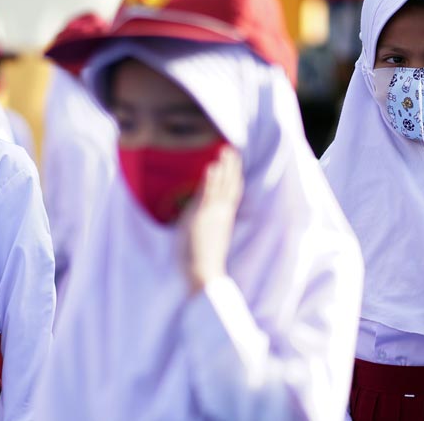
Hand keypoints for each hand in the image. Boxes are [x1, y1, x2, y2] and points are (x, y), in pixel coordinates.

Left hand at [178, 146, 243, 294]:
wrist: (204, 273)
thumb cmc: (199, 261)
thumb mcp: (201, 236)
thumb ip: (199, 222)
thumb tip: (190, 216)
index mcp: (223, 218)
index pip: (230, 193)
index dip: (232, 177)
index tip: (232, 163)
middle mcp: (222, 214)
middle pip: (231, 185)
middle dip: (232, 167)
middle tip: (233, 149)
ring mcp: (214, 215)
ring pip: (223, 186)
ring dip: (225, 167)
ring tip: (225, 150)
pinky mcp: (204, 217)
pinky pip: (208, 195)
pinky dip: (211, 181)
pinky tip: (212, 167)